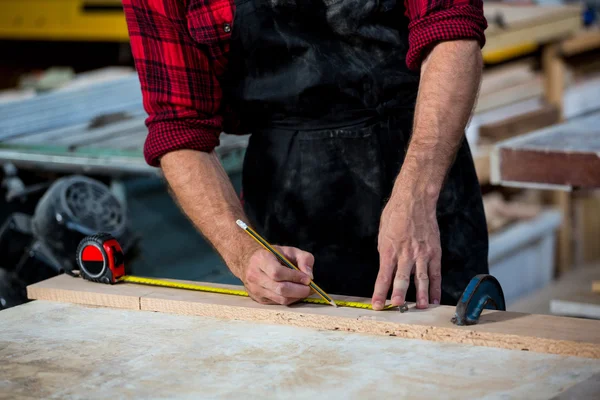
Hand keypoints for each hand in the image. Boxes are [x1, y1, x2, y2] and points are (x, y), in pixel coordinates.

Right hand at [240, 245, 314, 304]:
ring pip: (280, 299)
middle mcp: (255, 275)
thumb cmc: (272, 255)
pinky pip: (278, 303)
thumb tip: (309, 276)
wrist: (249, 262)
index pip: (277, 272)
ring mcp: (255, 289)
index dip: (295, 277)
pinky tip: (294, 293)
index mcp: (261, 259)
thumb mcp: (289, 250)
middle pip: (280, 289)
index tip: (307, 279)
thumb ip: (304, 258)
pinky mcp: (258, 299)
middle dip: (299, 290)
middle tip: (309, 288)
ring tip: (303, 290)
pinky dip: (290, 299)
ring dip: (296, 296)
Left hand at [372, 190, 441, 309]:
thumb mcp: (383, 234)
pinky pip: (435, 273)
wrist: (414, 200)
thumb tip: (387, 269)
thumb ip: (385, 253)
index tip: (377, 304)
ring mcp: (421, 253)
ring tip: (420, 307)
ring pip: (421, 278)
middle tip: (398, 306)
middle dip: (399, 294)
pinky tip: (434, 298)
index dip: (380, 292)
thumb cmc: (396, 215)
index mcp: (389, 250)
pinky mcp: (434, 252)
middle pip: (402, 278)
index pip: (383, 276)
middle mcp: (405, 253)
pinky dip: (435, 287)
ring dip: (421, 295)